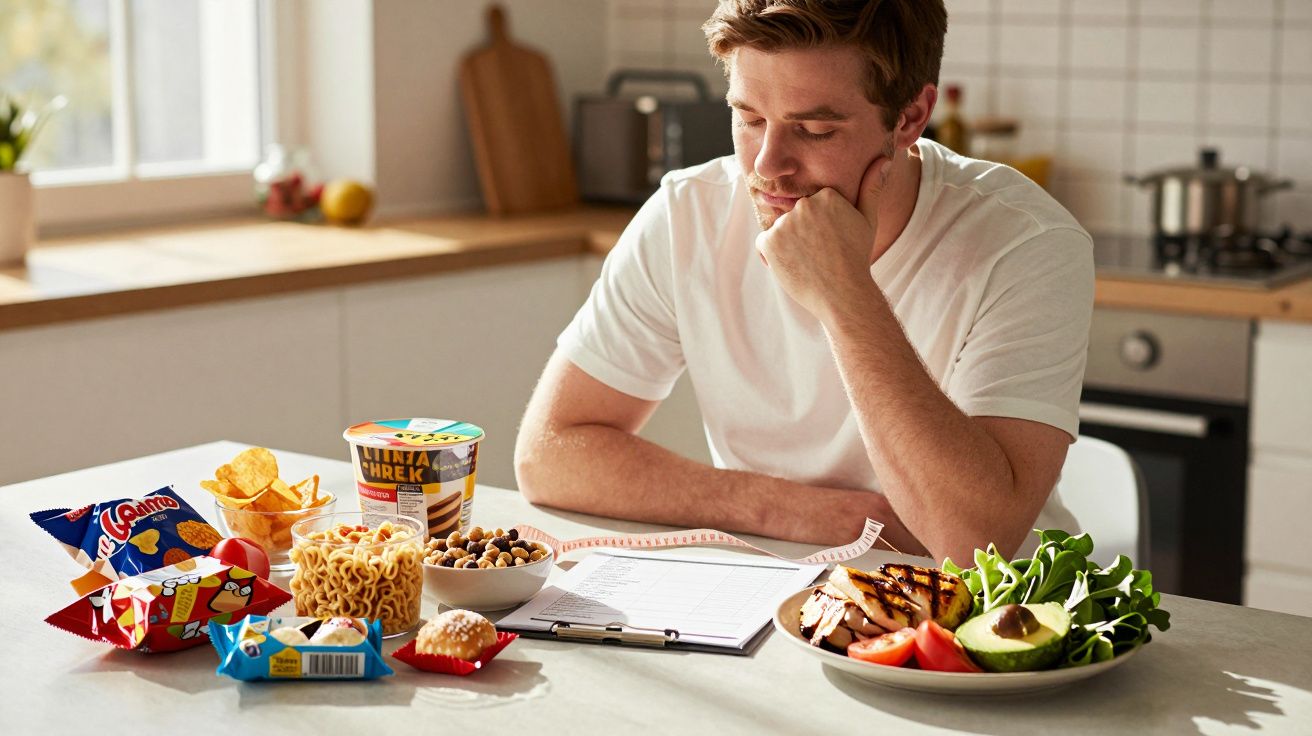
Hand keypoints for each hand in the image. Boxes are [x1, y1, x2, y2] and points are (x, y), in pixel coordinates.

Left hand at [755, 155, 893, 320]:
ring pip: (780, 230)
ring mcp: (784, 223)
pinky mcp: (768, 242)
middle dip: (803, 234)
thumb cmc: (856, 258)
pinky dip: (773, 256)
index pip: (813, 205)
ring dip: (788, 245)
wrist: (843, 295)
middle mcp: (804, 204)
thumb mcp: (868, 220)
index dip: (820, 226)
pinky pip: (764, 244)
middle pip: (795, 216)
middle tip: (820, 254)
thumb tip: (883, 159)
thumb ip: (871, 188)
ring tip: (809, 261)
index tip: (832, 242)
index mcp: (827, 195)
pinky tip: (793, 266)